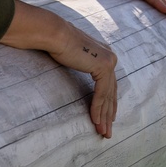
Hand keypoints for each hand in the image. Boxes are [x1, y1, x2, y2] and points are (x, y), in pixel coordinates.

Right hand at [46, 22, 118, 138]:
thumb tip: (81, 73)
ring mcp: (109, 61)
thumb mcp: (74, 58)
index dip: (107, 104)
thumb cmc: (57, 45)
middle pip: (111, 92)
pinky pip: (102, 93)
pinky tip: (95, 121)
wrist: (54, 34)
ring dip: (104, 116)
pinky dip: (98, 108)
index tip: (106, 119)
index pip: (109, 85)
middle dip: (109, 114)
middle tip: (106, 132)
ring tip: (102, 132)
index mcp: (105, 55)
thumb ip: (83, 65)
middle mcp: (110, 58)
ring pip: (108, 96)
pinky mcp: (103, 66)